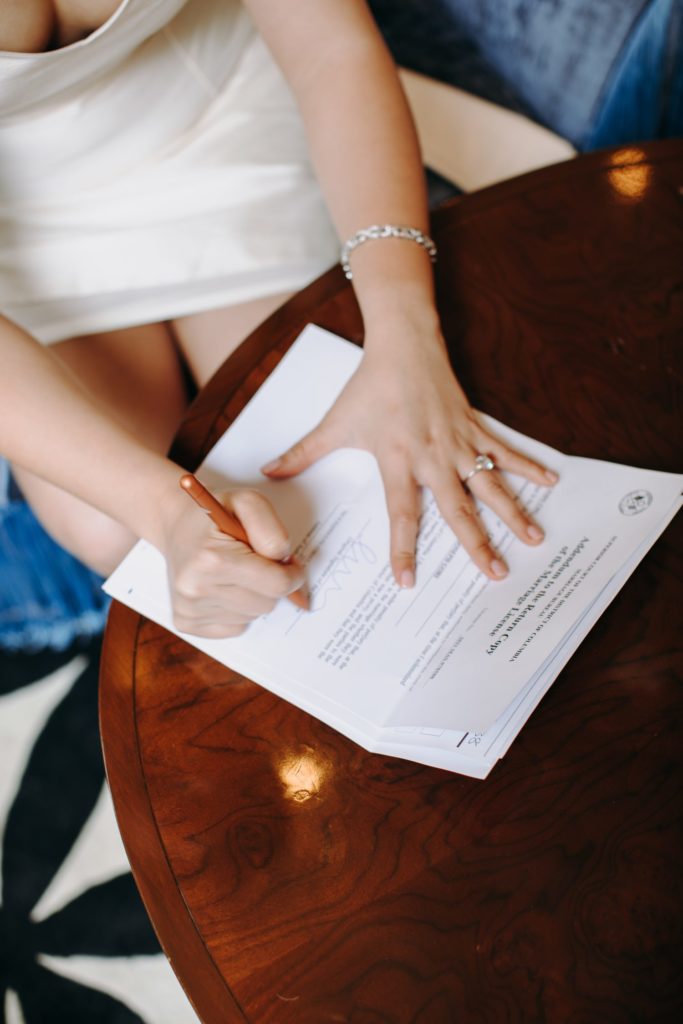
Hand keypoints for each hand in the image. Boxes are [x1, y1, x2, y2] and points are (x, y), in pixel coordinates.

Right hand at [161, 487, 304, 637]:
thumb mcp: (248, 502)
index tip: (290, 565)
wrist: (176, 525)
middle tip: (259, 563)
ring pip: (252, 616)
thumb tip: (285, 565)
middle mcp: (195, 588)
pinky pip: (236, 627)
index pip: (276, 584)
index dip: (293, 574)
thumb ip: (272, 530)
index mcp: (212, 559)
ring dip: (254, 595)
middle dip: (271, 584)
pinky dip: (238, 609)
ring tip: (237, 572)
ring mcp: (188, 609)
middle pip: (267, 604)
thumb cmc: (215, 514)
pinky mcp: (186, 623)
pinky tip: (225, 587)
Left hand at [261, 322, 557, 585]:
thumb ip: (303, 452)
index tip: (408, 580)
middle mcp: (431, 456)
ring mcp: (457, 441)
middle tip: (496, 574)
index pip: (402, 514)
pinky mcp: (474, 426)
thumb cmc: (369, 385)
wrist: (403, 342)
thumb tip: (269, 471)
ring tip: (534, 538)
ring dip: (514, 511)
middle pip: (457, 508)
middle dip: (478, 543)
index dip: (404, 549)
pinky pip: (504, 450)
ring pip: (489, 483)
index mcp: (397, 459)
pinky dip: (528, 465)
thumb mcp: (335, 422)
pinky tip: (552, 482)